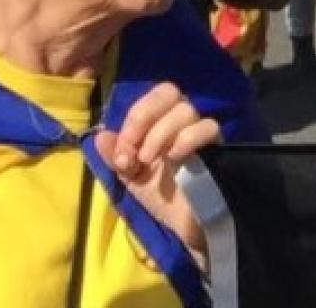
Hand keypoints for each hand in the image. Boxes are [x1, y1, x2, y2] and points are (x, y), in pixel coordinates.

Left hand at [94, 83, 220, 268]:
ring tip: (149, 160)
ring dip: (160, 132)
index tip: (122, 150)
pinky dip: (187, 138)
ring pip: (186, 109)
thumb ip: (115, 155)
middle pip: (168, 91)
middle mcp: (181, 120)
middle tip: (134, 147)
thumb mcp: (130, 176)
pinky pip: (208, 127)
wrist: (184, 224)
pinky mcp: (217, 148)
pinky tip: (174, 157)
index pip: (148, 99)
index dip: (132, 119)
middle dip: (144, 116)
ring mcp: (200, 132)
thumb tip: (99, 136)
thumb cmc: (158, 194)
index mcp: (159, 122)